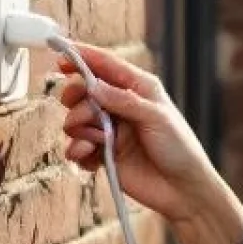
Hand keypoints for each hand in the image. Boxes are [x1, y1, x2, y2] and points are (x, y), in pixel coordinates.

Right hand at [54, 43, 233, 230]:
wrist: (183, 191)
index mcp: (138, 88)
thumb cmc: (180, 149)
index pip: (105, 64)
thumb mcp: (156, 117)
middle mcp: (121, 106)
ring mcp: (110, 130)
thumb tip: (93, 86)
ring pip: (76, 118)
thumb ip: (124, 100)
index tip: (60, 52)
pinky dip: (77, 150)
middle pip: (83, 90)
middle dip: (75, 97)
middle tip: (80, 108)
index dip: (81, 56)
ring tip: (95, 140)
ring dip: (78, 127)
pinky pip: (77, 146)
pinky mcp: (102, 153)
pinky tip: (88, 156)